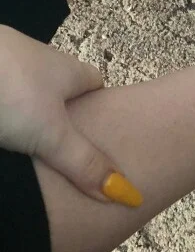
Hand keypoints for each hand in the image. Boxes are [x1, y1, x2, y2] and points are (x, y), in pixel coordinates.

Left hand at [0, 24, 119, 201]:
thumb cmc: (13, 93)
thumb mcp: (52, 135)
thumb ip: (84, 161)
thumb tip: (126, 192)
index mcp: (69, 69)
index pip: (96, 82)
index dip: (99, 106)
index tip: (97, 134)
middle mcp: (43, 59)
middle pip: (62, 87)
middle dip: (63, 113)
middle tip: (60, 147)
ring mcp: (10, 60)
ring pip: (29, 88)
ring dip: (29, 109)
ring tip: (25, 143)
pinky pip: (3, 90)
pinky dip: (3, 106)